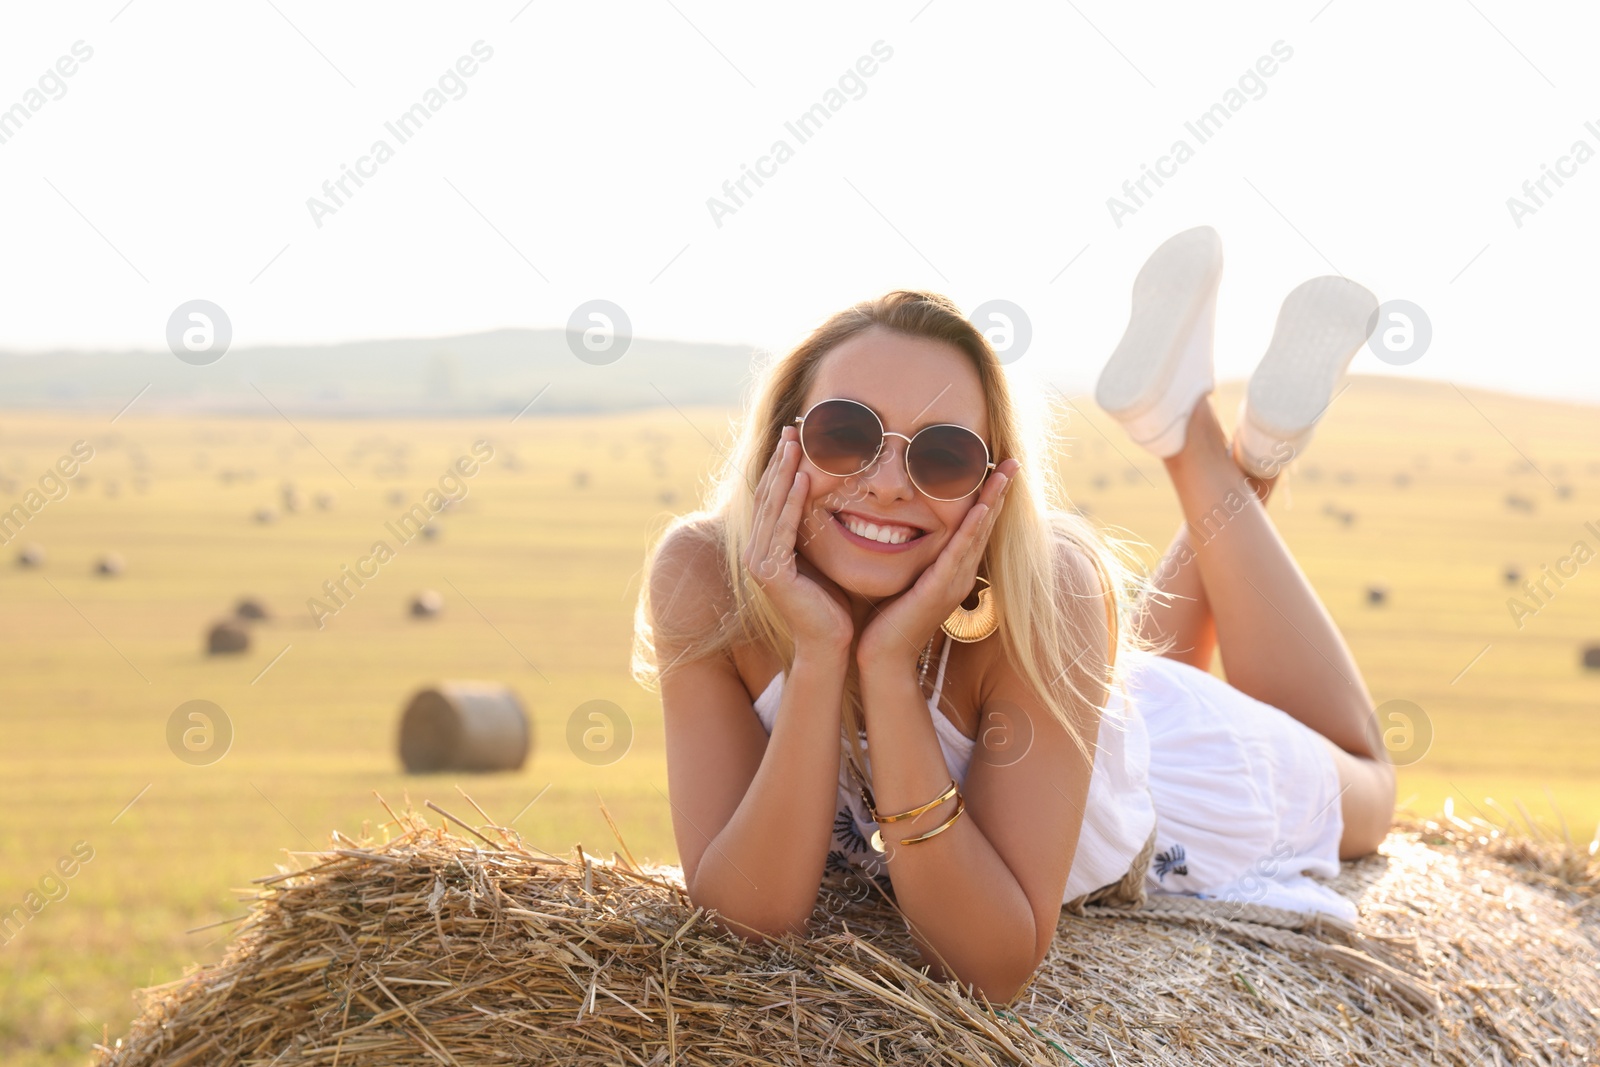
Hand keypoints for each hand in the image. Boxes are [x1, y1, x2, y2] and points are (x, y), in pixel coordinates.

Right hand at [742, 425, 852, 654]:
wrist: (829, 644)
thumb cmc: (832, 604)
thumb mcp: (821, 556)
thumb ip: (815, 530)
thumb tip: (829, 496)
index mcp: (764, 548)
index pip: (772, 498)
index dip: (782, 466)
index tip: (796, 437)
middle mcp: (754, 552)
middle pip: (768, 496)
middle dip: (781, 461)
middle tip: (794, 429)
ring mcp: (759, 562)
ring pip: (773, 507)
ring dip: (786, 472)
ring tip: (797, 443)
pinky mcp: (771, 573)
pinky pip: (783, 529)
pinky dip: (793, 502)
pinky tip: (805, 478)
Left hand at [857, 458, 1019, 668]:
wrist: (883, 658)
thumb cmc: (887, 620)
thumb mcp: (906, 580)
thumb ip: (914, 559)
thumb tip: (903, 530)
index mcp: (954, 571)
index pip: (975, 526)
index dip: (988, 497)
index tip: (996, 467)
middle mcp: (961, 575)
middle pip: (985, 525)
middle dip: (999, 491)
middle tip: (1013, 460)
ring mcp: (954, 583)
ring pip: (978, 533)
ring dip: (993, 500)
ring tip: (1005, 472)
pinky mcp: (939, 590)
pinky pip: (959, 553)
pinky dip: (972, 528)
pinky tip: (981, 507)